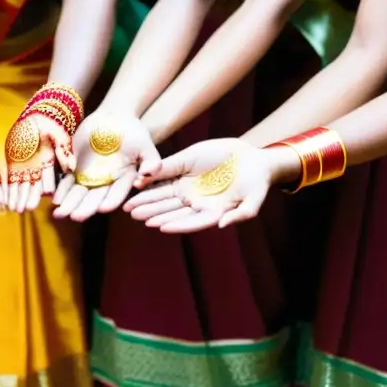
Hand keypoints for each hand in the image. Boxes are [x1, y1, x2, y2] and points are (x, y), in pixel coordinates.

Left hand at [3, 112, 73, 212]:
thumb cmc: (49, 124)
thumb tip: (71, 168)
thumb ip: (64, 151)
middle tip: (24, 209)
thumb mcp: (59, 135)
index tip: (43, 199)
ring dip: (17, 197)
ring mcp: (25, 167)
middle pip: (33, 187)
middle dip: (28, 198)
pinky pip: (9, 178)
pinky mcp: (13, 164)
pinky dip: (7, 188)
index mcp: (49, 164)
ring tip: (14, 208)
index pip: (48, 181)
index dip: (45, 191)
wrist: (35, 116)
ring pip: (21, 185)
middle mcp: (37, 169)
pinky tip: (3, 198)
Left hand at [52, 112, 159, 220]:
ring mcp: (90, 178)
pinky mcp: (76, 169)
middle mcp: (106, 183)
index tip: (104, 208)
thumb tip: (146, 177)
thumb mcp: (145, 145)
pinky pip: (67, 182)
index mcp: (123, 180)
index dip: (111, 201)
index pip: (117, 193)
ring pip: (78, 194)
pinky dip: (61, 190)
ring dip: (69, 204)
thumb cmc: (133, 131)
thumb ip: (151, 162)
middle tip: (76, 217)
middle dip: (85, 208)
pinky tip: (55, 199)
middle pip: (95, 199)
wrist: (113, 118)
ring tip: (59, 214)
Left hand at [122, 138, 282, 232]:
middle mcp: (196, 202)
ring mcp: (188, 187)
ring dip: (147, 200)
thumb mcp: (253, 201)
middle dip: (152, 213)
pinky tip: (140, 182)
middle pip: (171, 210)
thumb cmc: (257, 184)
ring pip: (164, 195)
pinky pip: (166, 175)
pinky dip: (153, 179)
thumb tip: (222, 225)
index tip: (160, 227)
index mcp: (211, 212)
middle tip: (134, 215)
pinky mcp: (184, 169)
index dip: (175, 224)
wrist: (254, 160)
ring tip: (130, 206)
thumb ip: (240, 215)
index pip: (190, 222)